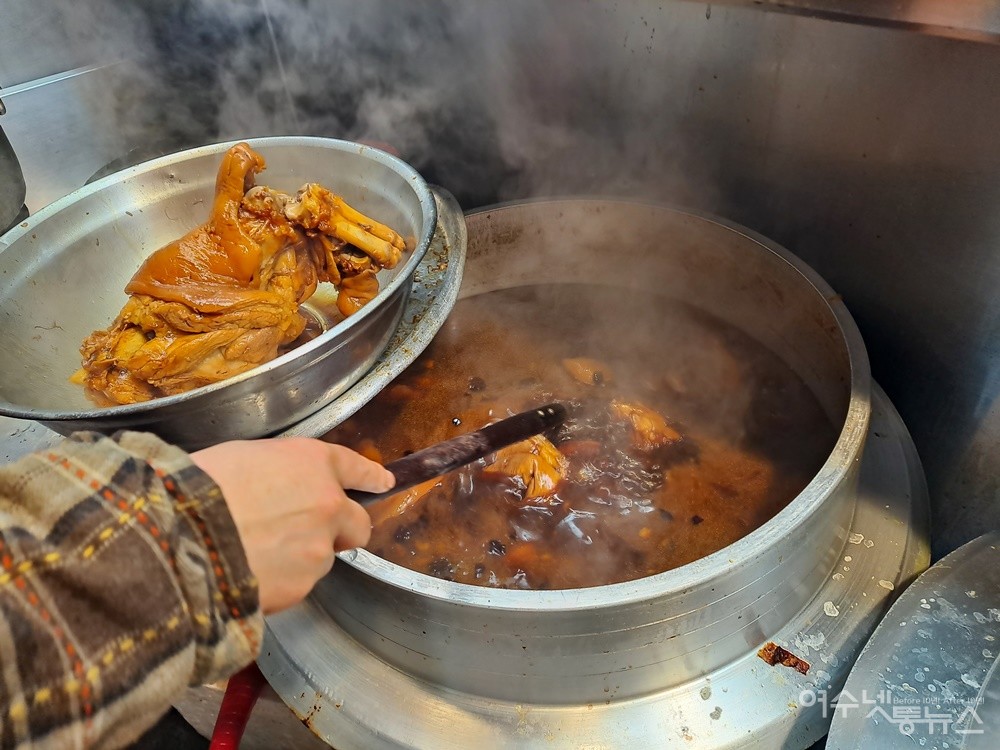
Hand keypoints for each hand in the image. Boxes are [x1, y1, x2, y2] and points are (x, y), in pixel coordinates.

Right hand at [191, 438, 393, 612]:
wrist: (176, 538)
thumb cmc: (196, 488)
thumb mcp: (239, 457)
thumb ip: (274, 473)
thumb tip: (274, 487)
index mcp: (313, 464)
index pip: (356, 468)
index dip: (370, 477)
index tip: (384, 482)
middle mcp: (328, 505)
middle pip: (359, 525)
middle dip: (343, 531)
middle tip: (311, 535)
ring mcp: (318, 550)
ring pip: (321, 559)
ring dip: (299, 559)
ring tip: (252, 554)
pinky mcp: (301, 587)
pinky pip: (296, 586)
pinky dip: (279, 583)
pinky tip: (246, 574)